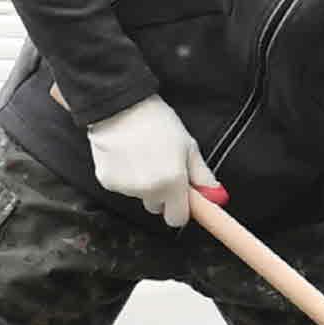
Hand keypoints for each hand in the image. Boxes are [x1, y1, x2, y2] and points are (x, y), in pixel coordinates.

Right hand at [84, 95, 211, 228]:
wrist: (121, 106)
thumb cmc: (158, 122)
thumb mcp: (188, 145)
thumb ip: (202, 175)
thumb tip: (215, 194)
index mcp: (172, 183)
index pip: (178, 219)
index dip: (180, 209)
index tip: (180, 198)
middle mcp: (149, 190)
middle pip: (157, 207)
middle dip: (160, 194)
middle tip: (160, 166)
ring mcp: (127, 187)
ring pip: (139, 195)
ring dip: (142, 182)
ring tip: (141, 154)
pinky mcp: (108, 181)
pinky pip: (121, 186)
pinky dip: (124, 176)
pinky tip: (125, 155)